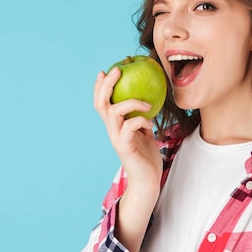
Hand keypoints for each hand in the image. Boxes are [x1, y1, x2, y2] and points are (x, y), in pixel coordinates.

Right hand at [94, 67, 162, 251]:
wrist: (147, 181)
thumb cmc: (147, 157)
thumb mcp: (144, 133)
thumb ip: (141, 119)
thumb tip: (148, 100)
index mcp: (114, 126)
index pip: (102, 102)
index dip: (101, 86)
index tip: (106, 70)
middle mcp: (111, 130)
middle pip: (101, 103)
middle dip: (106, 85)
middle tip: (117, 70)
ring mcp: (116, 139)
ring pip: (113, 113)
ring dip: (130, 102)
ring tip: (146, 103)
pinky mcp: (125, 147)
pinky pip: (129, 127)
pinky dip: (140, 120)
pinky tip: (150, 121)